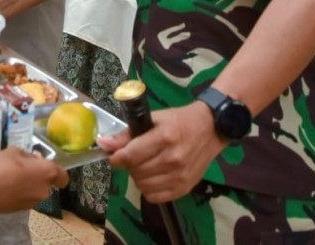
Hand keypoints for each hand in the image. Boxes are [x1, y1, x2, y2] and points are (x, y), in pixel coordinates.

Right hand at [0, 148, 67, 224]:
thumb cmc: (1, 166)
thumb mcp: (15, 151)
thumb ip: (29, 156)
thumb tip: (33, 160)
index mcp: (47, 173)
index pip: (63, 177)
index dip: (57, 172)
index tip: (45, 166)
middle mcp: (44, 190)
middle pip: (47, 183)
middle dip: (38, 176)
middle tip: (22, 167)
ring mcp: (33, 202)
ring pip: (35, 191)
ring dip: (28, 185)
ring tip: (11, 177)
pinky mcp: (21, 210)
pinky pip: (25, 198)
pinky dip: (19, 193)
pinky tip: (5, 187)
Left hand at [101, 102, 225, 203]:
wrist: (210, 128)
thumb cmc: (180, 120)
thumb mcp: (154, 118)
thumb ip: (128, 133)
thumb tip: (104, 144)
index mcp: (164, 137)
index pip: (131, 155)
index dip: (117, 158)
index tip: (114, 156)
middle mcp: (173, 159)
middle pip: (136, 171)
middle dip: (128, 165)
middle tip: (133, 157)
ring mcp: (181, 176)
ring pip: (143, 186)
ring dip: (138, 177)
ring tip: (144, 165)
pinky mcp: (185, 188)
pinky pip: (155, 197)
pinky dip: (148, 189)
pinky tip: (153, 176)